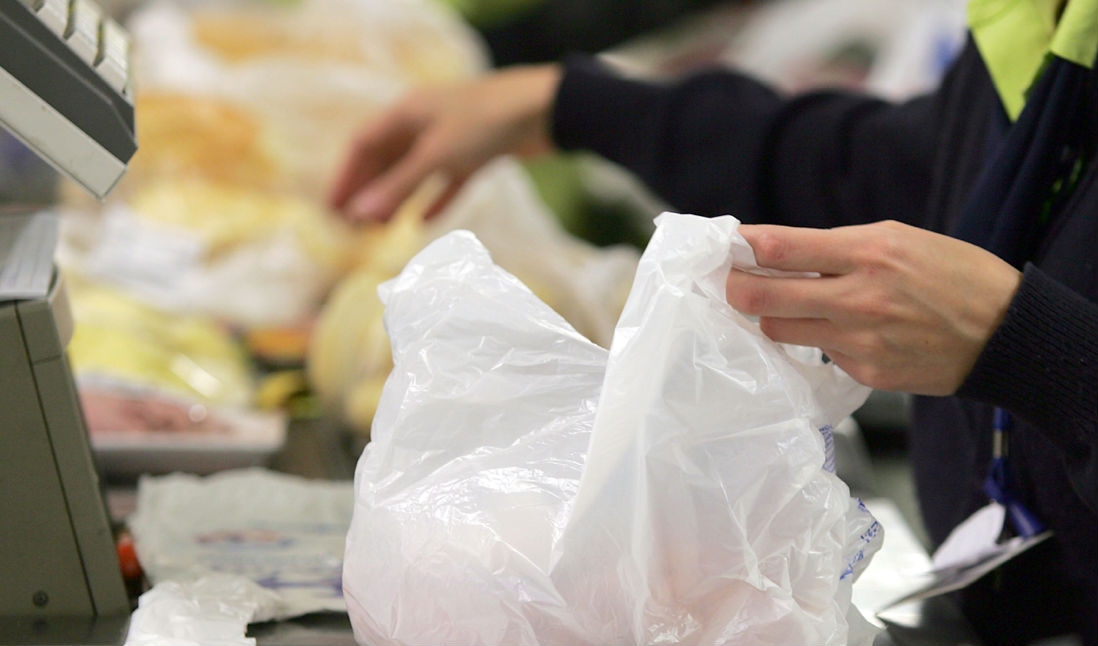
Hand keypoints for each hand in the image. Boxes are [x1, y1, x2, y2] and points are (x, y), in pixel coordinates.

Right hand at [328, 64, 562, 222]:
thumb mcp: (437, 155)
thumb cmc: (486, 122)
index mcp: (406, 111)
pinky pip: (448, 180)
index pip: (363, 144)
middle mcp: (425, 121)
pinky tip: (424, 223)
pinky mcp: (478, 153)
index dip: (346, 177)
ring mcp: (452, 137)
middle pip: (386, 159)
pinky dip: (435, 200)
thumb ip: (398, 186)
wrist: (546, 109)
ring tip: (381, 229)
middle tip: (352, 228)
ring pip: (415, 171)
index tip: (332, 210)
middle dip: (369, 192)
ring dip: (397, 199)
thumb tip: (359, 215)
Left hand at [725, 221, 1021, 394]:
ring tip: (785, 304)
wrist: (1006, 333)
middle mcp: (858, 297)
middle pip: (763, 297)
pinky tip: (840, 331)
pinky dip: (819, 340)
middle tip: (731, 283)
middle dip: (737, 288)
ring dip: (774, 316)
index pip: (781, 248)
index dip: (744, 246)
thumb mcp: (900, 238)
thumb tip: (779, 252)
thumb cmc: (955, 276)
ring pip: (781, 329)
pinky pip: (819, 354)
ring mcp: (860, 340)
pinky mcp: (866, 372)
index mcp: (869, 252)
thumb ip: (838, 246)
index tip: (730, 246)